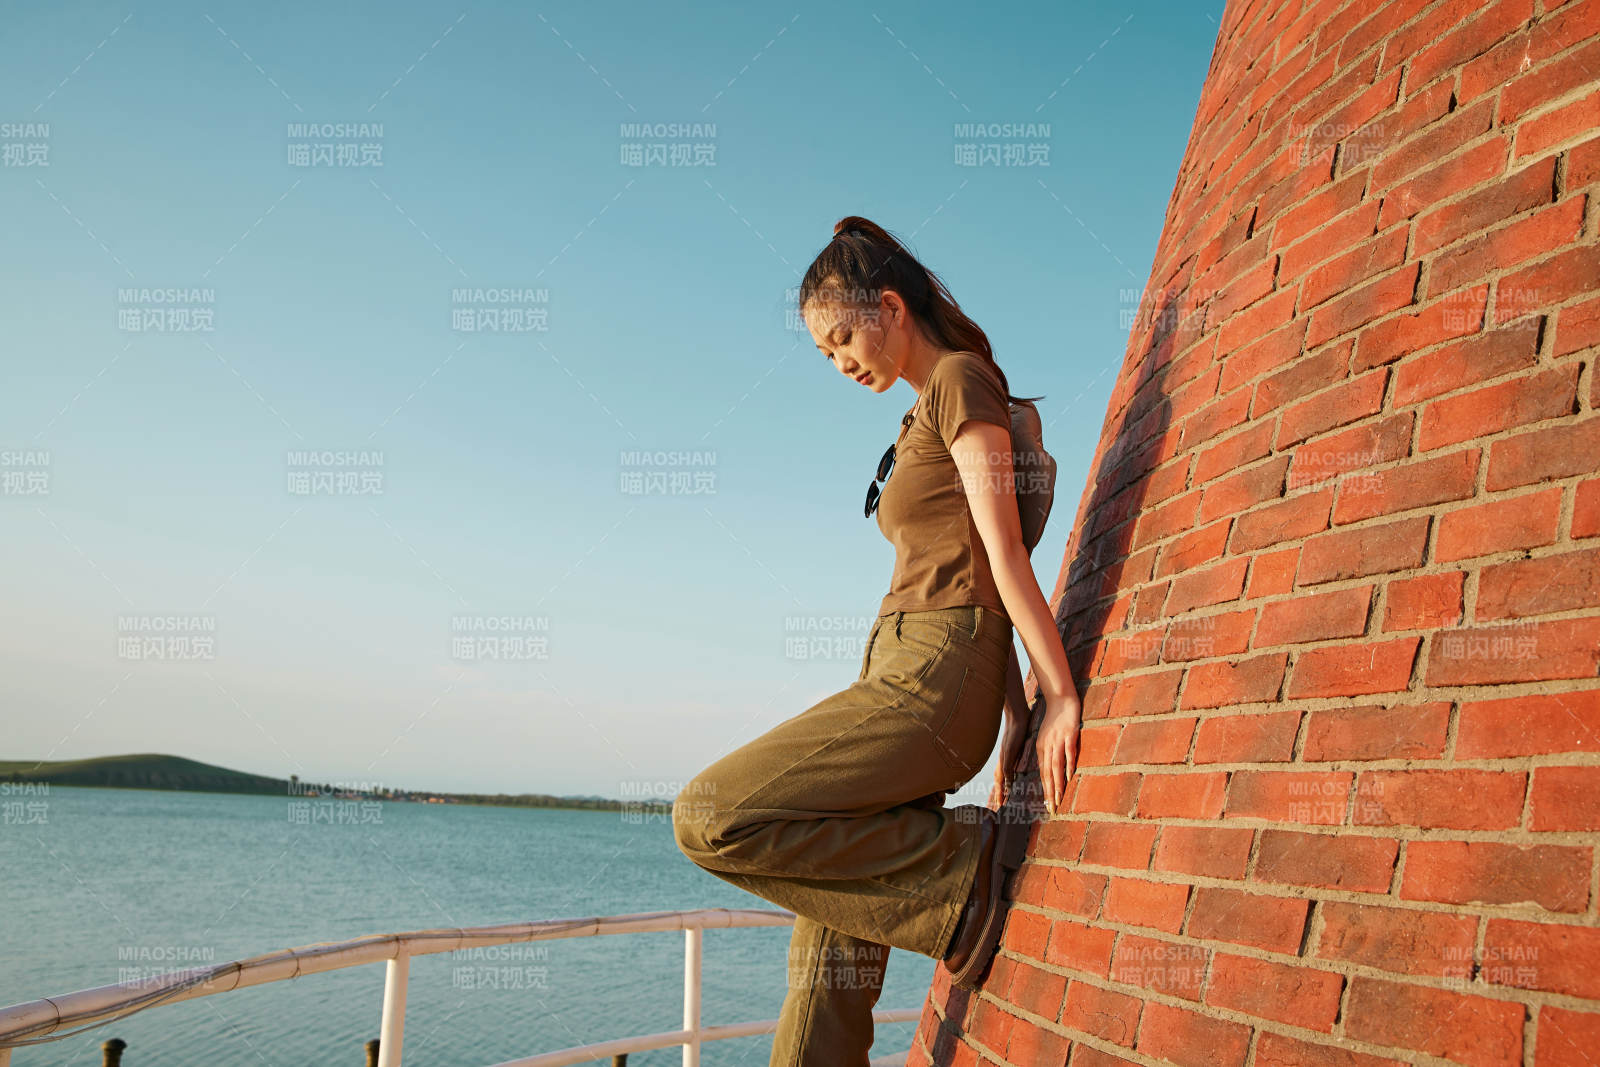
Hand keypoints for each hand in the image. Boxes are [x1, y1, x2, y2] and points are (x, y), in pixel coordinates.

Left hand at [986, 712, 1029, 809]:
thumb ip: (1017, 754)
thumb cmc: (1019, 728)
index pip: (1001, 778)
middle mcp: (1002, 759)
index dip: (1000, 790)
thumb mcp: (1018, 745)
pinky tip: (1007, 788)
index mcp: (1005, 759)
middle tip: (997, 809)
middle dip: (998, 795)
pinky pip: (1006, 769)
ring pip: (999, 778)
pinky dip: (1006, 779)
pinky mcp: (1008, 752)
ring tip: (1001, 804)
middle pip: (998, 781)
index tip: (1000, 803)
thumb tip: (1020, 760)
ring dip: (1000, 791)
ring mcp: (1004, 756)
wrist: (1017, 715)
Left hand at [1035, 689, 1080, 815]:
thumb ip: (1048, 751)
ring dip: (1058, 784)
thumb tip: (1051, 768)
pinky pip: (1068, 752)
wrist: (1061, 699)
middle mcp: (1047, 746)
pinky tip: (1070, 776)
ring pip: (1056, 766)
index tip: (1048, 804)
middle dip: (1050, 792)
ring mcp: (1058, 741)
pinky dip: (1068, 764)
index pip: (1042, 773)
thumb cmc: (1055, 719)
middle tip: (1052, 808)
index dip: (1045, 789)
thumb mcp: (1047, 737)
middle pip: (1047, 773)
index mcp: (1041, 748)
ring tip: (1059, 798)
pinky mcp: (1069, 735)